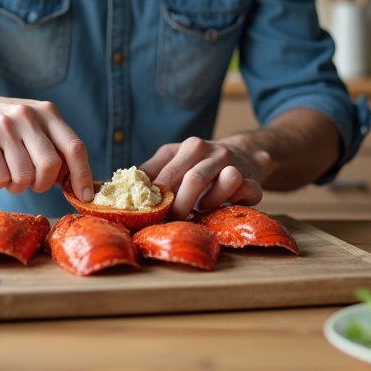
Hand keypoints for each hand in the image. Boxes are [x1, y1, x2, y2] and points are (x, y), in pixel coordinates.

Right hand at [0, 90, 93, 200]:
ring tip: (10, 173)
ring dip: (17, 186)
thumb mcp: (35, 125)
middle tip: (33, 182)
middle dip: (43, 184)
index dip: (83, 175)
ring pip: (24, 176)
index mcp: (48, 113)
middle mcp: (28, 117)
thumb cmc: (7, 124)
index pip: (75, 147)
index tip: (85, 196)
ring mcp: (5, 127)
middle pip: (51, 165)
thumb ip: (55, 147)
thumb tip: (76, 183)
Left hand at [138, 137, 271, 219]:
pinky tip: (224, 206)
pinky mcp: (252, 179)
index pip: (167, 174)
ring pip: (224, 181)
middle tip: (172, 222)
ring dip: (211, 201)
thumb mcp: (175, 160)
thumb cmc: (201, 163)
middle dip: (181, 206)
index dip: (156, 198)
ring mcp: (234, 164)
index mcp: (188, 148)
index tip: (147, 215)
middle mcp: (212, 152)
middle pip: (194, 180)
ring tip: (202, 208)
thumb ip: (151, 172)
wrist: (245, 153)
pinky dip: (233, 202)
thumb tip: (118, 187)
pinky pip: (245, 191)